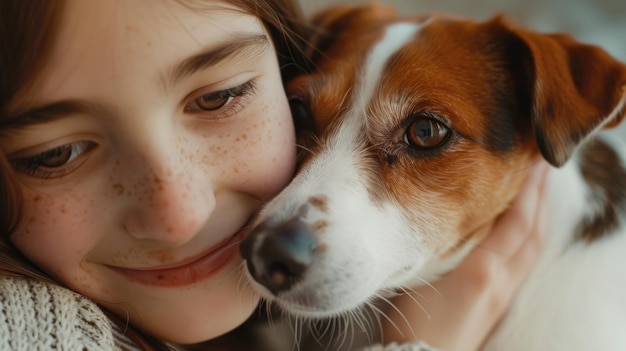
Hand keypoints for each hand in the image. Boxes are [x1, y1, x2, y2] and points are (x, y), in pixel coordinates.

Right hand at [381, 160, 549, 350]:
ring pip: (531, 248)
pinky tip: (523, 232)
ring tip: (538, 191)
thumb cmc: (412, 322)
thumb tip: (449, 211)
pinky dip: (530, 238)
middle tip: (541, 166)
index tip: (530, 161)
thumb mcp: (419, 276)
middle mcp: (500, 280)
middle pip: (531, 232)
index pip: (516, 222)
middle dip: (539, 197)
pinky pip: (524, 263)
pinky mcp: (497, 303)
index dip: (527, 191)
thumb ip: (439, 243)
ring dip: (539, 216)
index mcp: (482, 270)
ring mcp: (502, 293)